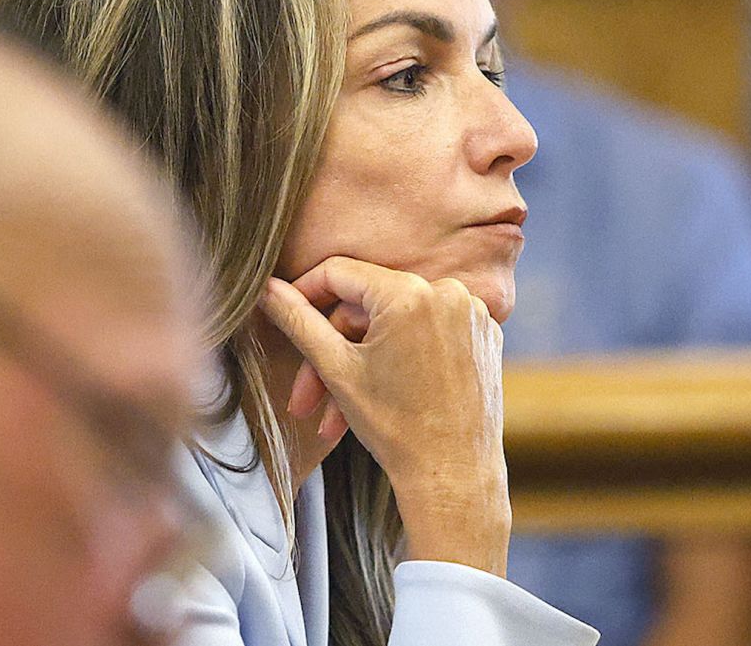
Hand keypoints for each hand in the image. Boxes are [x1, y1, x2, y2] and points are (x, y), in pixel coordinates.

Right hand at [259, 256, 510, 575]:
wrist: (454, 477)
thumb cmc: (395, 429)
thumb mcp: (336, 369)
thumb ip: (297, 320)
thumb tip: (266, 288)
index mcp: (408, 294)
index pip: (339, 273)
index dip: (303, 292)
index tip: (282, 312)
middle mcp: (447, 292)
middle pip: (367, 307)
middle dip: (331, 352)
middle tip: (304, 399)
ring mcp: (471, 313)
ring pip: (394, 325)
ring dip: (360, 364)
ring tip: (334, 417)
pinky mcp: (484, 335)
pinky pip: (427, 333)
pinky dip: (399, 360)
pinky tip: (380, 398)